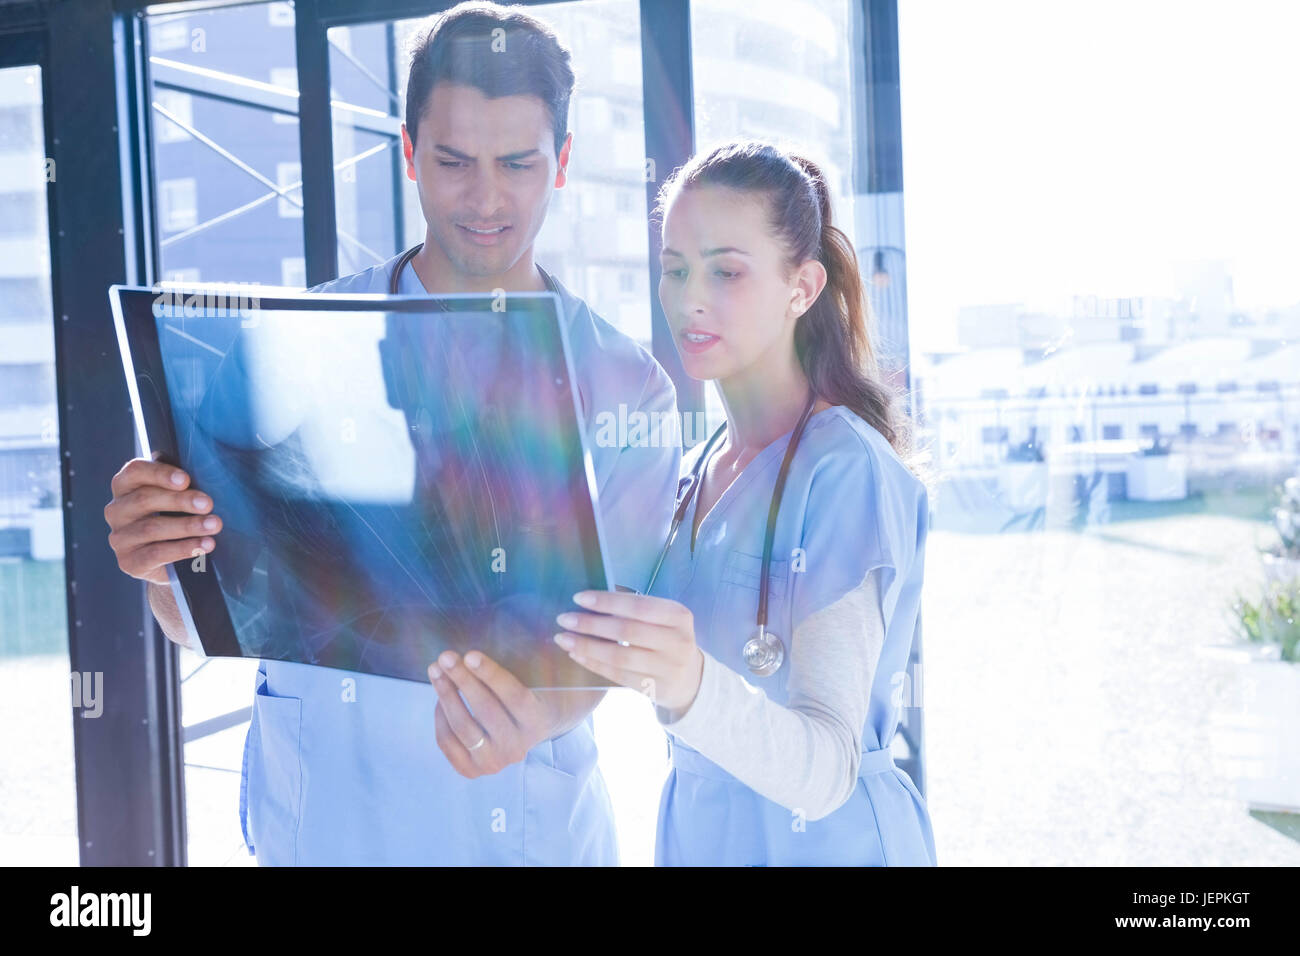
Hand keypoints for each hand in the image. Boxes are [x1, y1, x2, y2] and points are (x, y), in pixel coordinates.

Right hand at [105, 456, 220, 585]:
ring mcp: (120, 537)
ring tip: (214, 525)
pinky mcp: (129, 562)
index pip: (135, 471)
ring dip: (187, 525)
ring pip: (151, 528)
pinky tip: (205, 545)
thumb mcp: (178, 496)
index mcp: (125, 486)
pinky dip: (184, 548)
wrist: (173, 562)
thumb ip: (181, 482)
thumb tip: (205, 469)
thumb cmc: (178, 517)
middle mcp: (117, 510)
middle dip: (180, 500)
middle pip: (145, 499)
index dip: (160, 473)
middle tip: (208, 504)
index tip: (186, 480)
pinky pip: (156, 554)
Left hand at [427, 650, 602, 777]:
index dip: (490, 674)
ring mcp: (495, 762)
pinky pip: (448, 742)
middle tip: (445, 656)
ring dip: (446, 695)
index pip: (514, 696)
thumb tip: (477, 646)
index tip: (469, 654)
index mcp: (538, 721)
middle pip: (485, 710)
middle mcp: (519, 747)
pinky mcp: (474, 769)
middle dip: (461, 680)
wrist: (537, 726)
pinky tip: (440, 698)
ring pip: (463, 727)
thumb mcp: (533, 678)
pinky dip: (440, 718)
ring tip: (435, 670)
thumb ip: (512, 666)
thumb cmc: (532, 691)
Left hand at [553, 590, 703, 713]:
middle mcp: (677, 641)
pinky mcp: (655, 688)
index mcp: (678, 616)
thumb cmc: (667, 639)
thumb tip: (590, 601)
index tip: (578, 598)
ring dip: (587, 646)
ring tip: (564, 638)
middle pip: (627, 631)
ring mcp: (668, 668)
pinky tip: (577, 654)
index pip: (638, 606)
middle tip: (564, 619)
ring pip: (620, 656)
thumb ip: (635, 609)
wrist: (690, 679)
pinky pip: (618, 675)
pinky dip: (594, 663)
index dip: (607, 601)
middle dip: (591, 624)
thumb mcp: (663, 619)